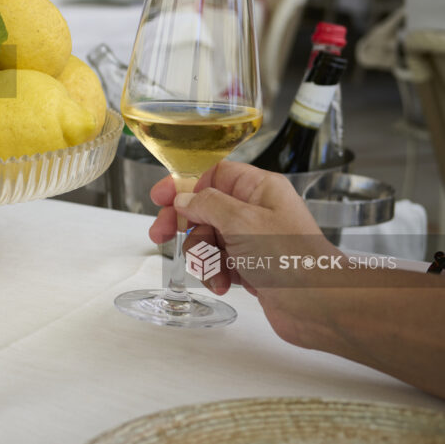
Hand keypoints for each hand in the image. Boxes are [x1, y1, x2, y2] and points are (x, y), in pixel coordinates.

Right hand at [147, 161, 339, 343]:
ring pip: (207, 238)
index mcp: (259, 189)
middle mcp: (255, 210)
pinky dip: (214, 273)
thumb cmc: (290, 258)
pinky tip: (223, 284)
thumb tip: (183, 199)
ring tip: (214, 272)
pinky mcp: (251, 266)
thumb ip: (207, 205)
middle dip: (182, 224)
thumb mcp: (241, 222)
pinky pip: (218, 262)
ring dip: (202, 256)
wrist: (319, 306)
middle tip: (160, 235)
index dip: (184, 184)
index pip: (213, 175)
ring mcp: (253, 239)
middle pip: (204, 208)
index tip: (160, 198)